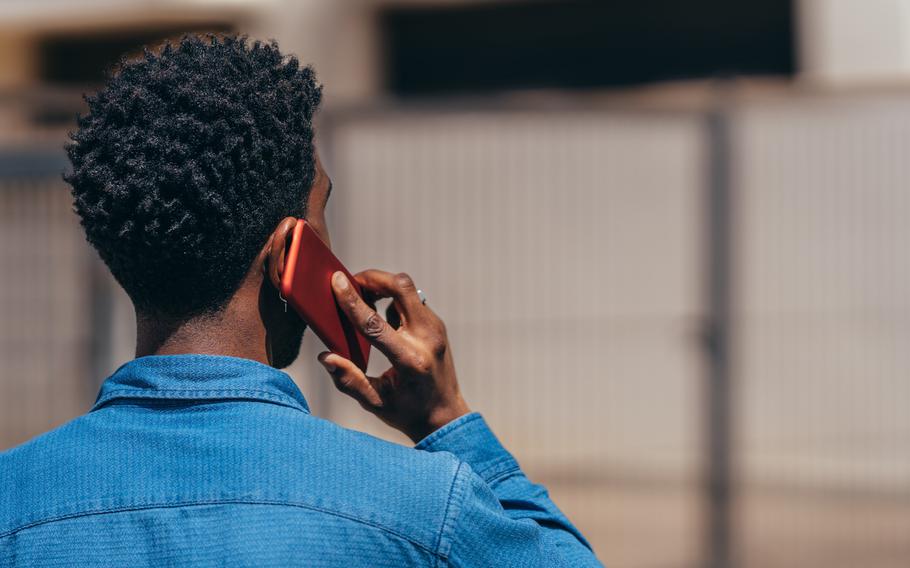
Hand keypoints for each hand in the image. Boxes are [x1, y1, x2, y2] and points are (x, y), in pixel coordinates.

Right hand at [317, 269, 469, 442]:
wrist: (446, 416)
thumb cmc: (408, 411)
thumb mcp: (375, 403)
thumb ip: (348, 380)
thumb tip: (325, 356)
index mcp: (409, 361)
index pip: (376, 324)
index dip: (353, 301)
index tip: (337, 282)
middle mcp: (427, 339)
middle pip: (401, 288)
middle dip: (372, 278)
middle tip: (350, 283)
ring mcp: (435, 329)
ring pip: (407, 289)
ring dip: (382, 287)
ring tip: (362, 299)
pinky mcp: (436, 324)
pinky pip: (412, 300)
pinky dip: (392, 299)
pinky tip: (382, 316)